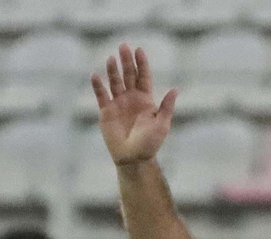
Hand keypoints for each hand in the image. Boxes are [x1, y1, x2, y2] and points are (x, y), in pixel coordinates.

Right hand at [92, 43, 178, 165]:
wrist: (133, 159)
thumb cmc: (150, 144)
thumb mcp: (162, 125)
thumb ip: (167, 107)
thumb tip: (175, 89)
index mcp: (146, 99)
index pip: (143, 77)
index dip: (141, 63)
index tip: (138, 50)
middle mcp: (131, 98)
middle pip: (128, 75)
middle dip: (126, 61)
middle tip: (123, 46)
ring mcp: (118, 104)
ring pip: (115, 82)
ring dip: (113, 70)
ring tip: (111, 58)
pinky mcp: (106, 112)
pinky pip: (101, 96)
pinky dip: (98, 86)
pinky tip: (95, 75)